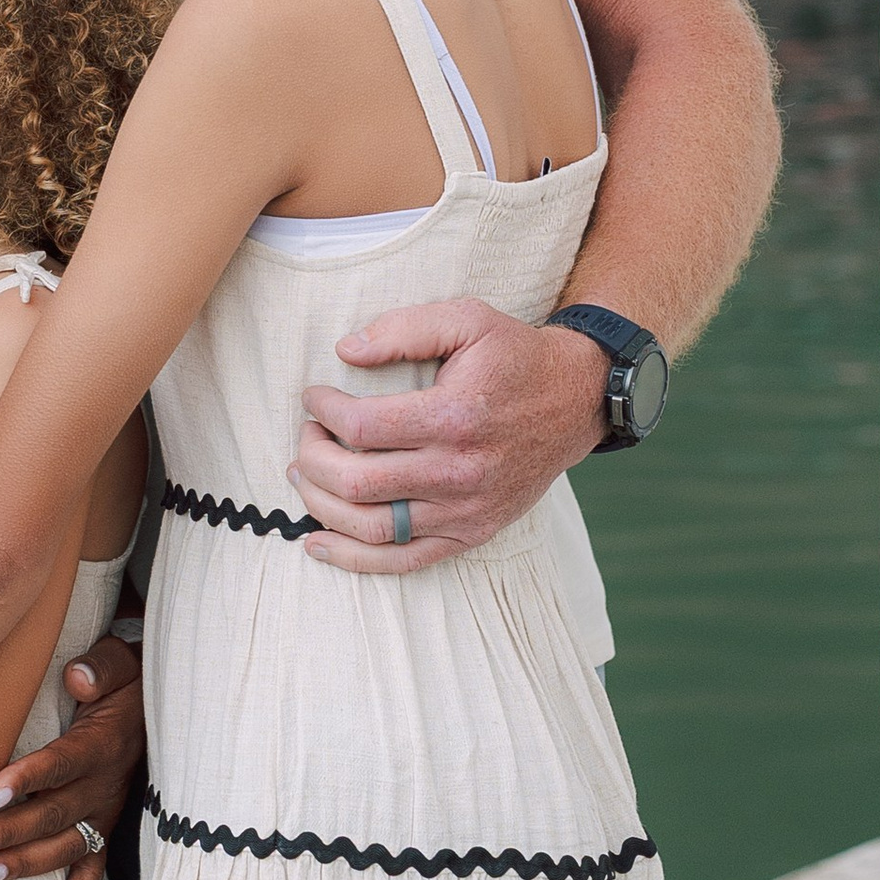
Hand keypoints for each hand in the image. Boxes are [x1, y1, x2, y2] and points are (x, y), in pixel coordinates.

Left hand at [0, 628, 144, 879]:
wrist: (160, 706)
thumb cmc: (126, 681)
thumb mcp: (122, 663)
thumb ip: (102, 666)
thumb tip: (78, 678)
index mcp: (103, 743)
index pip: (63, 762)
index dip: (29, 777)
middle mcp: (105, 784)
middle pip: (56, 812)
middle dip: (14, 832)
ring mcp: (106, 812)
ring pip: (67, 845)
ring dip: (28, 864)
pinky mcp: (107, 828)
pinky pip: (95, 869)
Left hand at [289, 297, 607, 571]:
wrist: (576, 401)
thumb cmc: (514, 357)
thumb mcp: (467, 320)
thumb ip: (404, 329)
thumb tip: (346, 350)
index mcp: (453, 417)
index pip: (361, 427)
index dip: (323, 411)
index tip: (315, 397)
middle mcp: (459, 471)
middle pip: (356, 482)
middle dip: (312, 458)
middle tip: (306, 435)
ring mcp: (465, 510)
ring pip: (371, 527)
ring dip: (321, 505)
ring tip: (304, 477)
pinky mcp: (470, 533)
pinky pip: (403, 560)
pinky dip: (354, 559)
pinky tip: (318, 543)